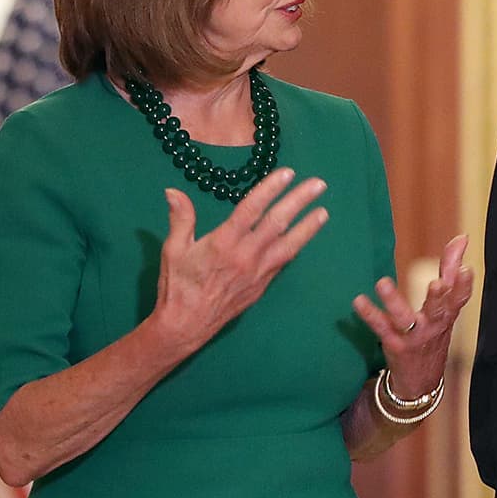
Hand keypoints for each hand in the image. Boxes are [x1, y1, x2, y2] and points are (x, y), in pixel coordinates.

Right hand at [151, 169, 328, 352]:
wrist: (187, 325)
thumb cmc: (178, 285)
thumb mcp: (174, 248)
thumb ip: (180, 217)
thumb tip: (172, 190)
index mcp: (223, 242)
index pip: (252, 209)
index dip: (270, 189)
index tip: (287, 173)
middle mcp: (246, 255)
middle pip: (277, 223)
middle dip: (299, 201)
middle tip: (318, 184)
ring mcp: (258, 272)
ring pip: (288, 245)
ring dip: (308, 227)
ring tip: (324, 211)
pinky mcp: (262, 285)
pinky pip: (282, 262)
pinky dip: (295, 247)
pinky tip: (304, 236)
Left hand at [351, 234, 473, 398]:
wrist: (421, 382)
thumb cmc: (434, 334)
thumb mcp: (446, 306)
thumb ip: (451, 269)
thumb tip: (462, 237)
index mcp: (447, 314)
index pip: (459, 298)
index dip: (464, 285)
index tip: (467, 269)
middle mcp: (433, 326)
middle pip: (438, 310)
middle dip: (438, 297)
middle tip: (437, 283)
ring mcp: (414, 337)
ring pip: (405, 318)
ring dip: (393, 301)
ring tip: (382, 283)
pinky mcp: (395, 345)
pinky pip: (381, 328)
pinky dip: (370, 314)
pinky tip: (359, 301)